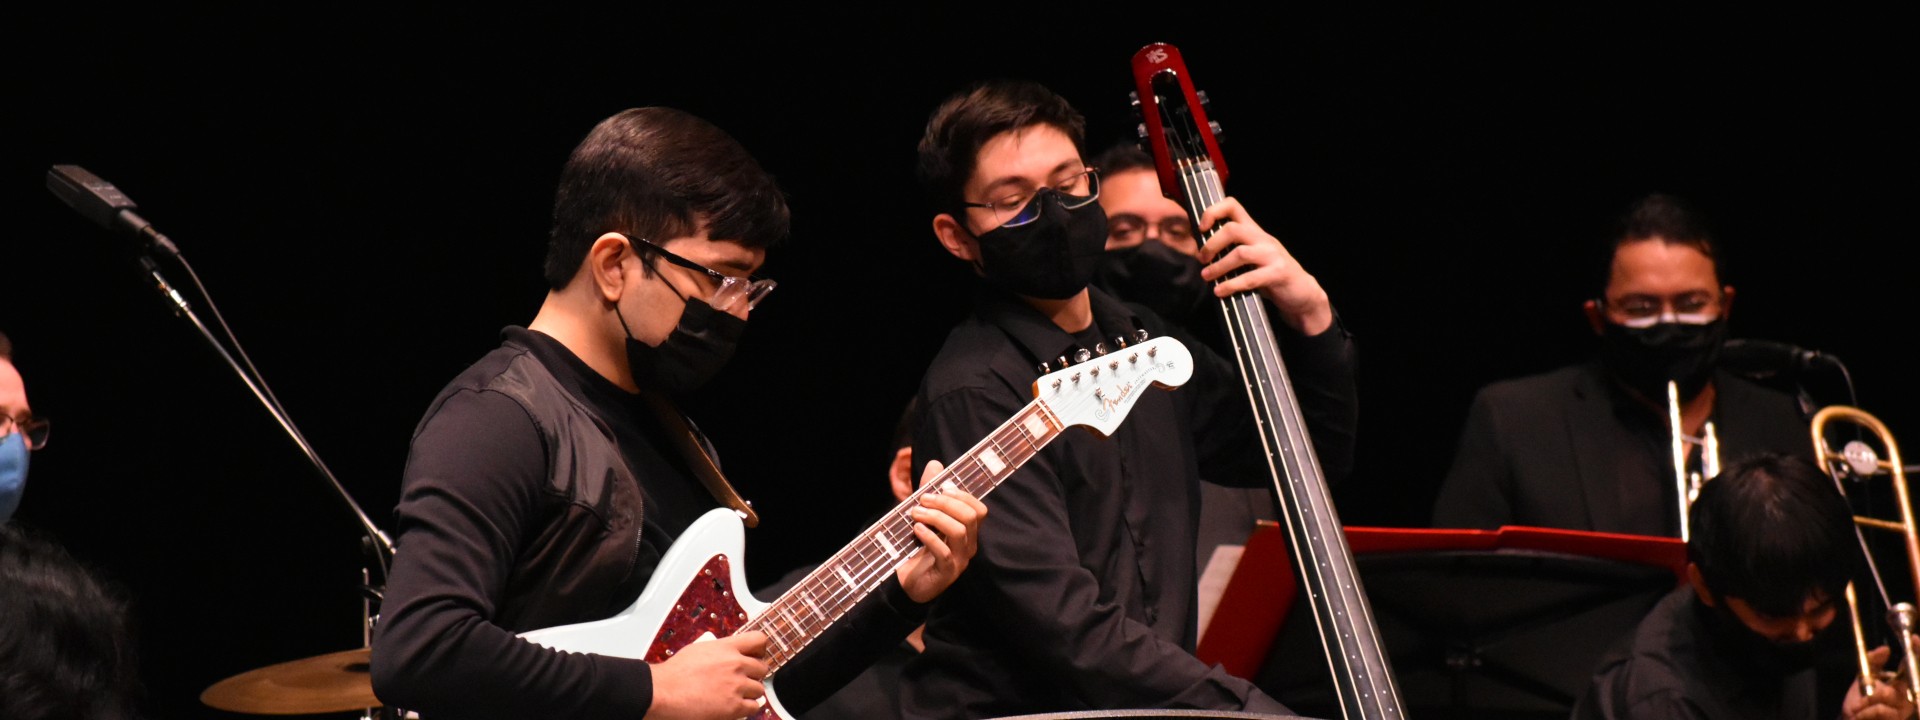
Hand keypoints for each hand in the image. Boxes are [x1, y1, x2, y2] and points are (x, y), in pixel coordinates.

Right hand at [646, 631, 769, 719]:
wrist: (664, 692)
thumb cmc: (675, 674)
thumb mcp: (699, 649)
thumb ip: (719, 650)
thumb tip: (728, 653)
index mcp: (727, 648)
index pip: (759, 640)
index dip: (760, 649)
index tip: (757, 656)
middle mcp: (735, 664)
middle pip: (762, 668)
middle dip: (754, 675)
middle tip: (744, 679)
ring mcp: (736, 686)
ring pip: (759, 689)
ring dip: (750, 692)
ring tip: (736, 694)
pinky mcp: (734, 706)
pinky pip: (754, 706)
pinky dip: (747, 707)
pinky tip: (737, 706)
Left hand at [895, 459, 987, 603]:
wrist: (909, 583)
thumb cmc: (919, 548)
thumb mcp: (924, 517)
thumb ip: (930, 492)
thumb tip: (935, 464)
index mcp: (967, 532)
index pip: (979, 510)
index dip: (963, 495)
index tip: (941, 488)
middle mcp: (968, 545)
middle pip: (970, 517)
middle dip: (946, 503)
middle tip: (922, 499)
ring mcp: (959, 560)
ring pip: (959, 531)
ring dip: (935, 517)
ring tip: (915, 513)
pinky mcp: (945, 573)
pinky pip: (943, 552)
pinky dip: (929, 537)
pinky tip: (915, 530)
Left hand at [1195, 197, 1332, 335]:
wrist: (1302, 293)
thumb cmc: (1271, 276)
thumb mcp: (1252, 258)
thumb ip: (1232, 251)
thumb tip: (1201, 253)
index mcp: (1255, 232)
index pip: (1233, 206)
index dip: (1213, 211)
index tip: (1201, 228)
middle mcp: (1263, 239)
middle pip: (1232, 229)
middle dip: (1211, 244)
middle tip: (1201, 259)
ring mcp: (1273, 255)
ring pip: (1240, 253)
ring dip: (1218, 266)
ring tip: (1207, 276)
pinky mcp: (1279, 273)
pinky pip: (1251, 277)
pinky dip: (1232, 285)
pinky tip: (1220, 292)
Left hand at [1843, 645, 1917, 719]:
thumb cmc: (1861, 700)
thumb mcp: (1864, 677)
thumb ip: (1873, 662)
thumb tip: (1886, 649)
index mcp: (1903, 683)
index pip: (1914, 664)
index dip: (1918, 651)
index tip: (1913, 638)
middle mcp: (1908, 695)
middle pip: (1907, 680)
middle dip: (1887, 680)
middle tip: (1868, 685)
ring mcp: (1904, 709)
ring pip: (1886, 694)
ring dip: (1866, 699)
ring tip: (1857, 706)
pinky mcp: (1896, 719)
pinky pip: (1880, 710)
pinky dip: (1865, 711)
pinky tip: (1858, 715)